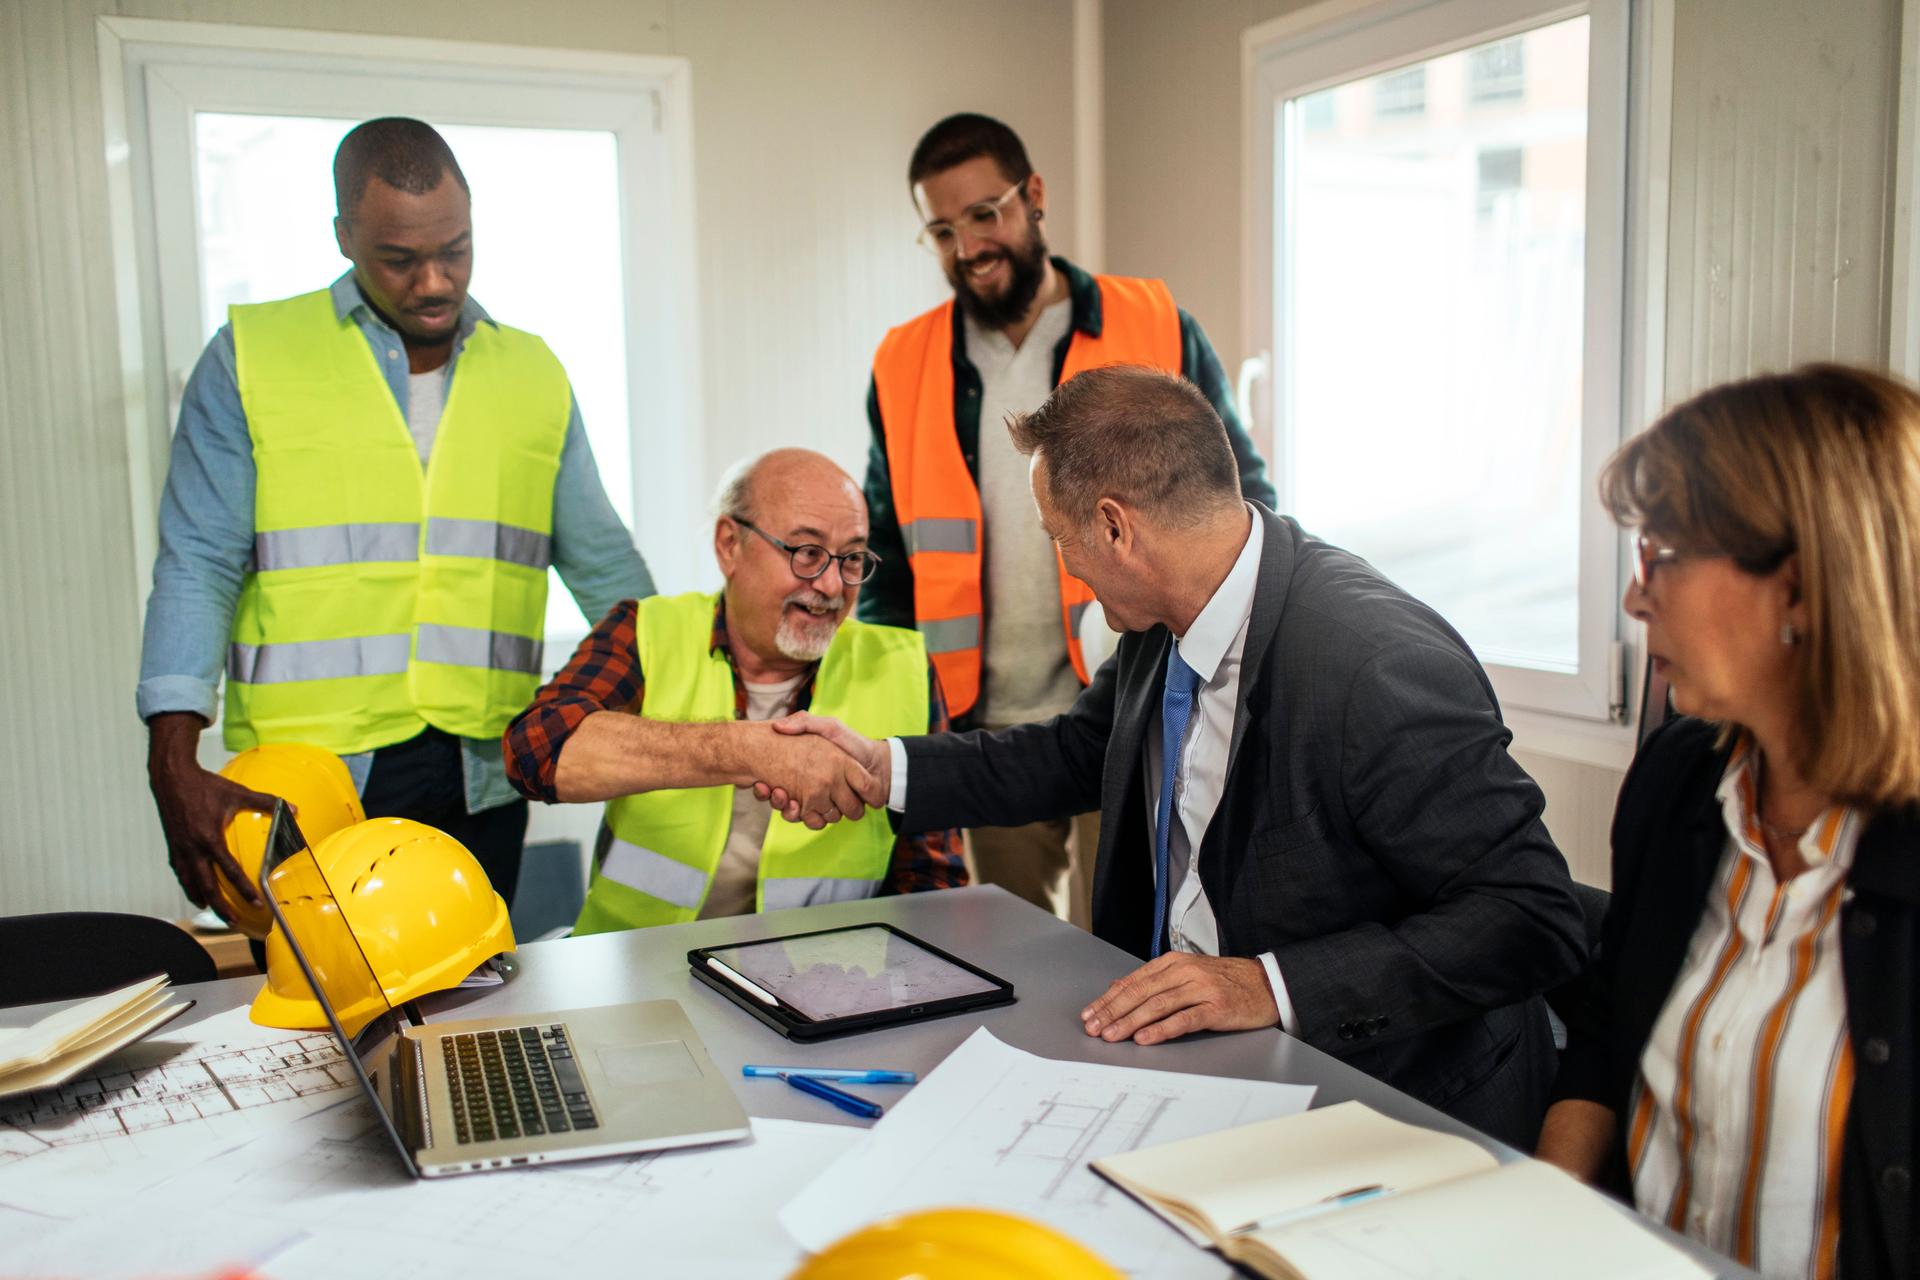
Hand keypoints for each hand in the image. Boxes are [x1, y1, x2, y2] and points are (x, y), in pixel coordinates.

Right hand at [146, 713, 278, 912]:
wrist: (172, 778)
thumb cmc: (206, 785)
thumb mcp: (238, 793)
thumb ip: (266, 802)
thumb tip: (294, 809)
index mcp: (210, 838)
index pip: (229, 871)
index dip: (243, 889)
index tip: (256, 903)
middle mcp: (193, 848)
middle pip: (207, 887)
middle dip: (221, 908)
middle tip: (235, 922)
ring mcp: (180, 850)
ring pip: (190, 884)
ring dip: (203, 900)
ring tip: (215, 913)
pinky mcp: (173, 847)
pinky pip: (181, 873)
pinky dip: (189, 886)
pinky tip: (196, 892)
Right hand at [753, 712, 889, 823]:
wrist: (879, 765)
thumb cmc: (853, 744)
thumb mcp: (829, 727)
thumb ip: (806, 724)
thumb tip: (778, 726)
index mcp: (805, 768)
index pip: (772, 781)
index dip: (763, 784)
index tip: (757, 780)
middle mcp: (808, 786)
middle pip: (778, 797)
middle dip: (771, 795)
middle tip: (766, 788)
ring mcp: (816, 800)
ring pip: (790, 810)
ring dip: (781, 805)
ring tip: (779, 794)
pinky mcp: (826, 813)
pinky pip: (807, 820)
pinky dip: (797, 815)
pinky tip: (793, 805)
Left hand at [1079, 953, 1278, 1045]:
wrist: (1266, 983)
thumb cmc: (1225, 981)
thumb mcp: (1187, 973)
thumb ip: (1156, 982)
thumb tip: (1119, 991)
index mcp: (1173, 962)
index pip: (1133, 982)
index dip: (1108, 999)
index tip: (1090, 1014)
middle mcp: (1184, 972)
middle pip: (1140, 993)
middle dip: (1112, 1012)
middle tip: (1094, 1028)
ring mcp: (1200, 989)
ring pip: (1157, 1005)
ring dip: (1130, 1022)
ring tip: (1112, 1036)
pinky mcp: (1216, 1008)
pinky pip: (1183, 1020)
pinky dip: (1161, 1029)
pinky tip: (1145, 1038)